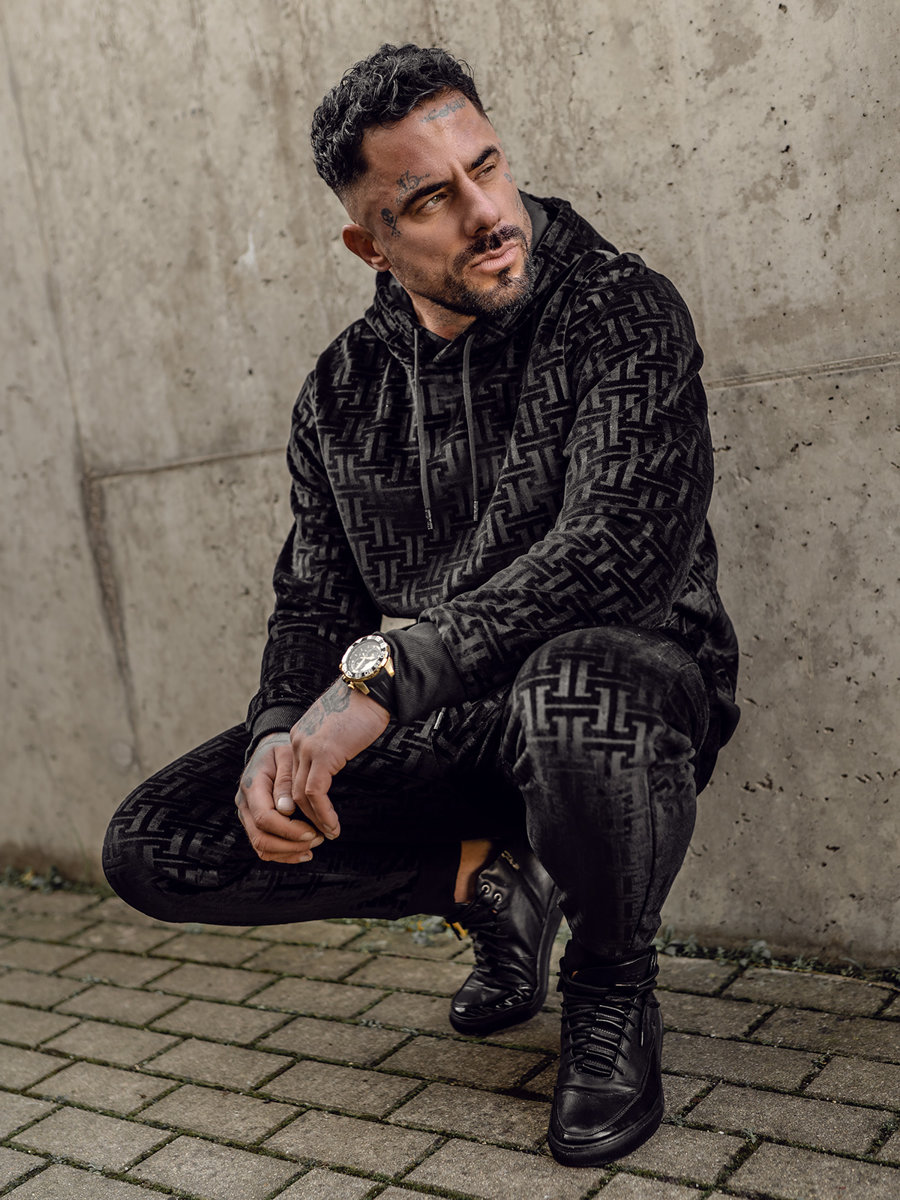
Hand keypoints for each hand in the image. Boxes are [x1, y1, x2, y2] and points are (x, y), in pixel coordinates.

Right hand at [235, 733, 325, 862]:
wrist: (268, 750)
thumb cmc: (282, 751)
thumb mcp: (286, 757)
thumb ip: (286, 781)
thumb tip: (286, 810)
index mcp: (252, 786)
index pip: (264, 818)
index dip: (288, 830)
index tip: (313, 831)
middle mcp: (245, 804)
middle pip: (260, 838)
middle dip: (291, 845)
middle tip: (318, 838)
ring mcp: (247, 815)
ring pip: (261, 847)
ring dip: (289, 852)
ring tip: (315, 843)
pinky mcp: (253, 822)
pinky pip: (264, 847)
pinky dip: (284, 854)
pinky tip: (305, 851)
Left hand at [289, 679, 389, 839]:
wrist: (372, 688)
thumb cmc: (362, 707)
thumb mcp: (338, 730)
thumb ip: (330, 747)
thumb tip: (336, 762)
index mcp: (299, 737)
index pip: (293, 777)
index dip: (302, 801)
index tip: (316, 817)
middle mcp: (297, 743)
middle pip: (292, 789)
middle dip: (305, 816)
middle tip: (320, 832)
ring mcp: (307, 748)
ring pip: (300, 795)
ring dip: (315, 819)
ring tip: (329, 833)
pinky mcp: (323, 755)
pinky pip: (315, 793)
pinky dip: (323, 813)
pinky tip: (333, 824)